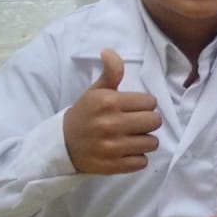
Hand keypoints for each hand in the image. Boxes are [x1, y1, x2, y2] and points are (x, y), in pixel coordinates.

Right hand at [62, 50, 160, 175]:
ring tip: (130, 137)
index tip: (133, 108)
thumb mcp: (96, 91)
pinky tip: (125, 151)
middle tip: (134, 123)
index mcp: (108, 102)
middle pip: (155, 122)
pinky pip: (142, 162)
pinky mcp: (112, 166)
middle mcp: (110, 124)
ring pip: (152, 143)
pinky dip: (137, 158)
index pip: (150, 102)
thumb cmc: (85, 114)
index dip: (144, 105)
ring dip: (144, 140)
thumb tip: (109, 50)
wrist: (62, 144)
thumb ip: (111, 72)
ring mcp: (111, 147)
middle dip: (147, 122)